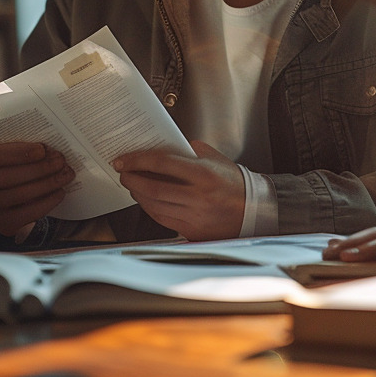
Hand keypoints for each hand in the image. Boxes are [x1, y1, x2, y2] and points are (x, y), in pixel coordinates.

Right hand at [0, 142, 73, 237]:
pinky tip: (60, 192)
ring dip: (48, 184)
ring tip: (65, 175)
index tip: (42, 150)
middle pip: (10, 176)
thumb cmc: (11, 166)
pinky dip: (47, 202)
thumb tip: (51, 151)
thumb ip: (25, 150)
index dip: (21, 152)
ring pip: (20, 195)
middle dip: (40, 168)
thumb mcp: (12, 153)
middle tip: (61, 162)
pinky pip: (28, 214)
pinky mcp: (3, 223)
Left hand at [113, 140, 243, 240]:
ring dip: (137, 194)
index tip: (124, 159)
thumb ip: (190, 151)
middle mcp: (198, 196)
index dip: (138, 160)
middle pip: (153, 188)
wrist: (252, 209)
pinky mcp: (191, 230)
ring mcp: (194, 215)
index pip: (162, 164)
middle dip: (132, 179)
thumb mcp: (215, 158)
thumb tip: (165, 147)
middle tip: (123, 172)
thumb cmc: (233, 182)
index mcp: (204, 174)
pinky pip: (162, 219)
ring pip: (154, 206)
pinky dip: (149, 208)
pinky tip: (145, 199)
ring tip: (132, 184)